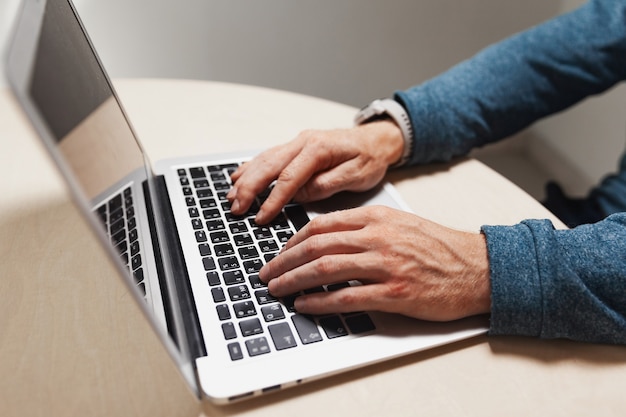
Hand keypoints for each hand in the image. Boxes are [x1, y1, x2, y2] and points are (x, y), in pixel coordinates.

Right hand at [228, 121, 403, 223]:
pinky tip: (239, 175)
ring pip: (264, 159)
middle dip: (249, 188)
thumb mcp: (356, 176)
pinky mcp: (296, 146)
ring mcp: (298, 142)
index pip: (289, 177)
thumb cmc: (370, 158)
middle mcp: (304, 142)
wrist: (377, 139)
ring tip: (231, 195)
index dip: (272, 200)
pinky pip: (268, 155)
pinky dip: (251, 166)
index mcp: (319, 149)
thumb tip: (299, 195)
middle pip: (269, 166)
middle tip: (235, 208)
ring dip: (246, 178)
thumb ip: (326, 185)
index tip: (260, 217)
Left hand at [259, 206, 490, 321]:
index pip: (320, 225)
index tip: (278, 254)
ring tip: (277, 290)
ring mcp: (385, 265)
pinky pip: (346, 297)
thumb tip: (326, 240)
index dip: (292, 241)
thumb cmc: (437, 248)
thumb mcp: (399, 224)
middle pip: (315, 246)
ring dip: (293, 281)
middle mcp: (377, 237)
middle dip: (283, 262)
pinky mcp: (394, 293)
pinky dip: (320, 302)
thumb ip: (364, 228)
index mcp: (376, 217)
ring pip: (324, 269)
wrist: (476, 267)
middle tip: (266, 274)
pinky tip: (305, 305)